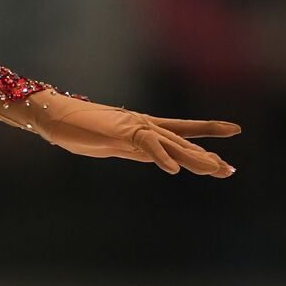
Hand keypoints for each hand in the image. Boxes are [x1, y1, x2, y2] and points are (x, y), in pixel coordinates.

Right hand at [37, 99, 239, 176]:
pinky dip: (161, 157)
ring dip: (194, 158)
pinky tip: (173, 170)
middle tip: (229, 170)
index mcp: (144, 129)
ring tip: (214, 169)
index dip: (206, 136)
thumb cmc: (77, 129)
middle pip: (183, 141)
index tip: (227, 146)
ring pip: (172, 144)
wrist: (56, 115)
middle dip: (207, 156)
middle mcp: (145, 126)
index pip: (182, 133)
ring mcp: (135, 127)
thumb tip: (153, 156)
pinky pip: (147, 145)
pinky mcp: (122, 132)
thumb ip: (133, 149)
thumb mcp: (112, 145)